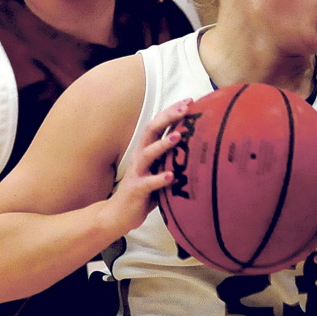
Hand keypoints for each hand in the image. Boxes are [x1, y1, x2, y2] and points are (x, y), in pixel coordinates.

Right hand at [101, 98, 192, 234]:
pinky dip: (158, 179)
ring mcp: (137, 173)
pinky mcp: (136, 190)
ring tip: (178, 137)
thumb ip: (171, 159)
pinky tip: (170, 176)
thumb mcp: (158, 171)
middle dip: (168, 118)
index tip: (190, 101)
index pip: (158, 125)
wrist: (118, 214)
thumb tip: (198, 149)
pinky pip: (147, 183)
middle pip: (151, 131)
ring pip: (148, 154)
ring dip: (163, 145)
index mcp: (146, 150)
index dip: (172, 111)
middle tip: (186, 108)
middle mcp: (140, 157)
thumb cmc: (144, 191)